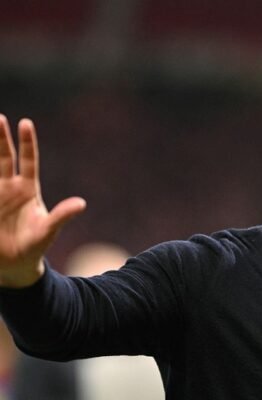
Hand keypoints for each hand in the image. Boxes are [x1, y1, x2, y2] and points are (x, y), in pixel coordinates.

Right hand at [0, 115, 85, 287]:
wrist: (14, 265)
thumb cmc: (34, 246)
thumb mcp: (49, 230)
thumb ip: (62, 216)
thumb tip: (82, 204)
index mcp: (27, 190)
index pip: (28, 161)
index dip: (27, 142)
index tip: (25, 122)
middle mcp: (9, 188)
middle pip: (3, 158)